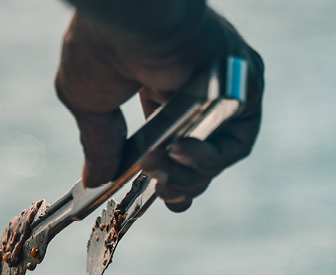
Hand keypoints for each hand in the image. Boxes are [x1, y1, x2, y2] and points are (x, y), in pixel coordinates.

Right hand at [55, 6, 263, 211]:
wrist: (127, 18)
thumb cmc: (102, 46)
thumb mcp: (89, 103)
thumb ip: (98, 144)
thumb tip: (94, 182)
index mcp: (165, 86)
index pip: (176, 142)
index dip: (169, 176)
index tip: (156, 195)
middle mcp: (200, 87)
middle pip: (200, 157)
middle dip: (178, 182)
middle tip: (158, 189)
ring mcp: (226, 89)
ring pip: (218, 156)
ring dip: (189, 174)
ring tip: (160, 171)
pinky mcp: (245, 88)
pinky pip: (236, 141)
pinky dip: (209, 158)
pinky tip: (180, 151)